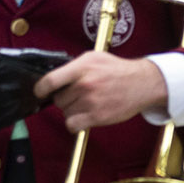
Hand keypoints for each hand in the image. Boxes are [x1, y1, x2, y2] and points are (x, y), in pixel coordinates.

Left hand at [36, 51, 169, 131]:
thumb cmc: (118, 70)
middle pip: (58, 99)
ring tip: (87, 104)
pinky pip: (72, 124)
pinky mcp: (97, 116)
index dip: (41, 89)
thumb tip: (53, 78)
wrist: (143, 83)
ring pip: (65, 112)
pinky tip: (84, 117)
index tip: (41, 92)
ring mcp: (91, 101)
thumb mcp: (95, 58)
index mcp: (83, 66)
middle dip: (65, 99)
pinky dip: (75, 123)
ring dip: (72, 110)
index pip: (50, 81)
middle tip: (78, 95)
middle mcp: (85, 83)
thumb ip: (74, 66)